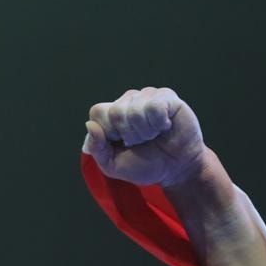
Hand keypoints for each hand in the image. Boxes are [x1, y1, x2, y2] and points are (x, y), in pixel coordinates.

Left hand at [82, 87, 206, 186]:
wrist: (175, 169)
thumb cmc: (144, 165)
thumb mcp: (113, 165)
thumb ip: (97, 148)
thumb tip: (90, 124)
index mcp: (110, 114)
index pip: (97, 112)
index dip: (109, 132)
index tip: (122, 144)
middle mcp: (127, 101)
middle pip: (116, 112)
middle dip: (129, 135)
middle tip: (141, 142)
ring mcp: (147, 96)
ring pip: (135, 110)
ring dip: (145, 132)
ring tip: (154, 135)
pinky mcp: (166, 96)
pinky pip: (155, 106)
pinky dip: (159, 123)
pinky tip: (165, 127)